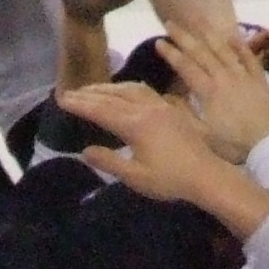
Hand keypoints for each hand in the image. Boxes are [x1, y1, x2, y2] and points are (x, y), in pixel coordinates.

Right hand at [57, 82, 268, 240]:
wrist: (207, 175)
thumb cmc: (170, 180)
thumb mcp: (135, 177)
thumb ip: (109, 162)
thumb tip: (86, 150)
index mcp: (135, 125)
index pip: (101, 109)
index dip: (80, 104)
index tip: (61, 98)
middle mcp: (146, 109)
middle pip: (113, 95)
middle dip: (90, 92)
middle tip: (71, 92)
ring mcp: (161, 107)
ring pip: (130, 89)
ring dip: (109, 87)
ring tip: (93, 90)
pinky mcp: (171, 109)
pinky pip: (145, 91)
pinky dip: (128, 88)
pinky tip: (125, 91)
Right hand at [157, 25, 268, 166]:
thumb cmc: (235, 146)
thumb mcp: (203, 136)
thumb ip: (183, 115)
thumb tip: (166, 97)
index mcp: (208, 91)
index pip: (185, 66)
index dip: (171, 53)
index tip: (159, 41)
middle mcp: (224, 77)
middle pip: (201, 52)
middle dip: (184, 37)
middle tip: (171, 23)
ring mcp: (243, 76)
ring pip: (223, 50)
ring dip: (209, 34)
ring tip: (198, 20)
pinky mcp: (260, 80)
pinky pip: (249, 58)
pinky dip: (240, 46)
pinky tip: (233, 36)